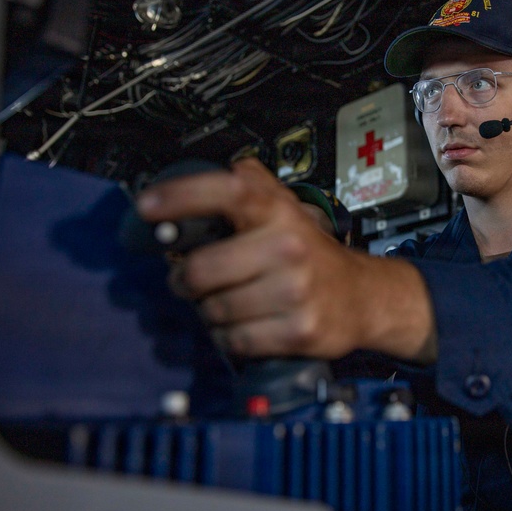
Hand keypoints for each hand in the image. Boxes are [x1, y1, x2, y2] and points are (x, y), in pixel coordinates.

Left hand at [136, 158, 436, 361]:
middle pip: (202, 269)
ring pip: (214, 310)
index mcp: (279, 211)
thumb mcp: (288, 207)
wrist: (365, 296)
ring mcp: (295, 291)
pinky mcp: (298, 331)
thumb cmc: (313, 252)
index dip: (180, 197)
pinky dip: (228, 338)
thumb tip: (209, 170)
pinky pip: (234, 341)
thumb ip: (251, 184)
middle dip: (185, 280)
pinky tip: (242, 326)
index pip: (226, 192)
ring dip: (208, 311)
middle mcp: (288, 246)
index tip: (146, 207)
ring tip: (225, 303)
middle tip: (189, 281)